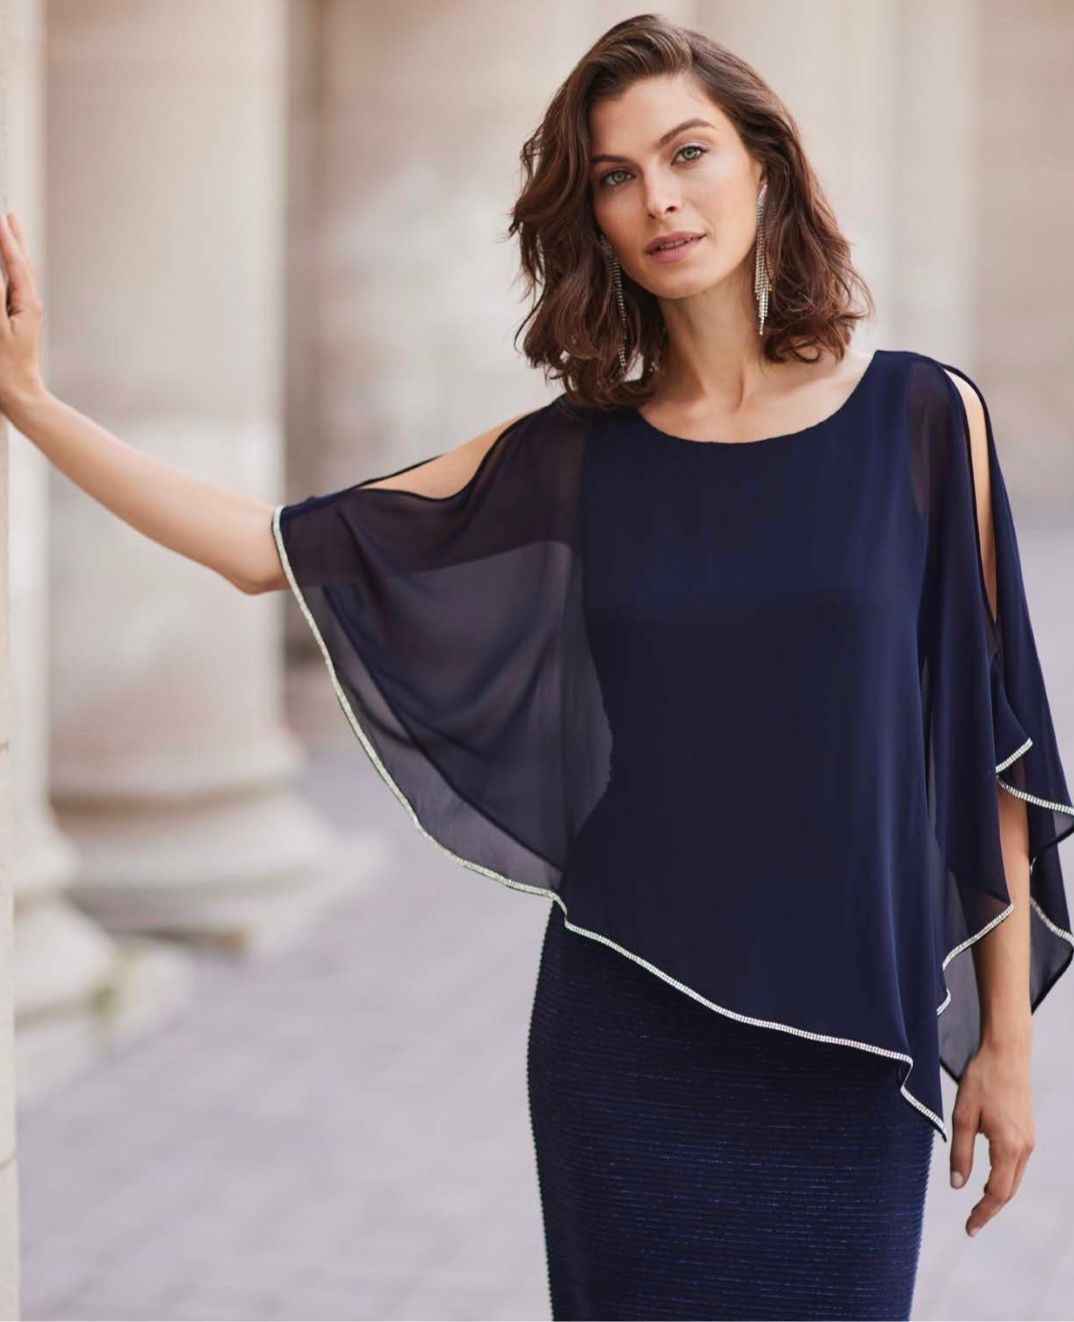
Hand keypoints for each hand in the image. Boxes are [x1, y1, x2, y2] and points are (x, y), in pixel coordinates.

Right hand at [0, 210, 46, 415]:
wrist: (20, 398)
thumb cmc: (6, 369)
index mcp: (26, 304)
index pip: (14, 263)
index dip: (4, 239)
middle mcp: (29, 305)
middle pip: (21, 264)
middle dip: (13, 239)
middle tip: (8, 214)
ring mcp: (24, 314)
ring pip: (17, 275)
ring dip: (12, 252)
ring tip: (9, 232)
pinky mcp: (17, 323)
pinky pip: (11, 289)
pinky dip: (7, 272)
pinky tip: (5, 269)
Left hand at [949, 1035, 1034, 1236]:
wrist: (1006, 1054)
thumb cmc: (982, 1080)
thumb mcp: (962, 1115)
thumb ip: (960, 1153)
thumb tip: (958, 1185)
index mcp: (1009, 1147)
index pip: (997, 1193)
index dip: (983, 1213)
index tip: (970, 1229)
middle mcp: (1024, 1148)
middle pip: (1009, 1190)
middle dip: (990, 1208)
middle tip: (971, 1223)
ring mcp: (1029, 1140)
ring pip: (1014, 1178)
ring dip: (998, 1193)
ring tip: (978, 1205)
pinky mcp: (1027, 1131)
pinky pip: (1017, 1164)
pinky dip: (1004, 1177)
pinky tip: (989, 1178)